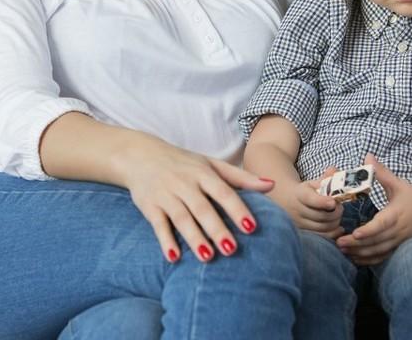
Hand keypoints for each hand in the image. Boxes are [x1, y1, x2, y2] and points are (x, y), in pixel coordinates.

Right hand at [121, 136, 273, 264]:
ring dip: (194, 237)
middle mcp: (184, 183)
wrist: (140, 155)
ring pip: (181, 217)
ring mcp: (165, 194)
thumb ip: (240, 177)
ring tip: (208, 257)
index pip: (222, 191)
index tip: (251, 227)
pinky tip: (174, 257)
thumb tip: (271, 185)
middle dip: (216, 228)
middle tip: (232, 249)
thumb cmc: (183, 163)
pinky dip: (165, 240)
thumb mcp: (210, 164)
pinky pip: (158, 224)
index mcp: (202, 173)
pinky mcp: (149, 206)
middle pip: (202, 208)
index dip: (236, 209)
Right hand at [283, 167, 343, 237]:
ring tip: (338, 215)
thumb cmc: (305, 192)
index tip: (334, 202)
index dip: (322, 202)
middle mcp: (297, 210)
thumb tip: (334, 170)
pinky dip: (333, 233)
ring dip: (335, 222)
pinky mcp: (303, 233)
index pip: (310, 199)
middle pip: (320, 216)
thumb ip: (325, 178)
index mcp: (299, 194)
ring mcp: (299, 224)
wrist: (286, 201)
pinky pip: (321, 237)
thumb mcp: (312, 183)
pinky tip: (338, 227)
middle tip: (341, 207)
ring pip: (322, 227)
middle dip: (335, 212)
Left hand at [336, 154, 411, 265]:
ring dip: (360, 253)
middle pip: (376, 241)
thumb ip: (381, 172)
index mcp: (395, 215)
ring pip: (378, 252)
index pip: (381, 225)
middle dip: (356, 244)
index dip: (368, 231)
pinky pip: (382, 257)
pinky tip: (354, 258)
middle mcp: (397, 231)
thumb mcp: (398, 184)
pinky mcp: (397, 248)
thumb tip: (367, 156)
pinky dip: (368, 260)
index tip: (355, 233)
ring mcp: (398, 242)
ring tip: (342, 251)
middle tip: (338, 243)